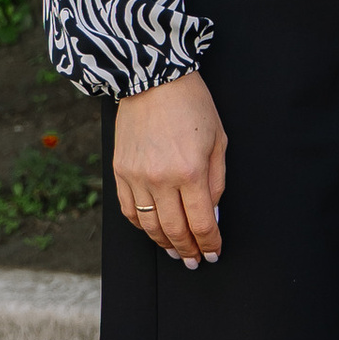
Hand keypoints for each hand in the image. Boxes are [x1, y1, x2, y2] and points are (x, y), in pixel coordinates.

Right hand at [112, 68, 226, 263]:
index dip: (209, 244)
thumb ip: (216, 182)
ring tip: (177, 252)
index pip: (201, 223)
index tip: (213, 253)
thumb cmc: (193, 106)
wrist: (152, 78)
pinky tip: (153, 230)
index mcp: (190, 172)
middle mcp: (161, 179)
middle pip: (174, 230)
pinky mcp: (120, 171)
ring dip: (165, 244)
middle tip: (195, 261)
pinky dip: (141, 226)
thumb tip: (211, 215)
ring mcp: (136, 177)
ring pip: (149, 226)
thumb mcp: (218, 141)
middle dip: (188, 250)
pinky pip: (129, 210)